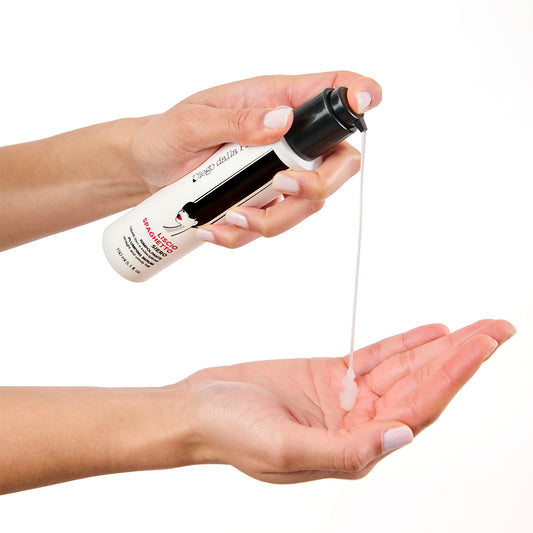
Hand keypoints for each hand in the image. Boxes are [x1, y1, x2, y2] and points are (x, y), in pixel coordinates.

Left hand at [129, 71, 381, 247]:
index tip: (368, 100)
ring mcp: (278, 174)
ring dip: (275, 219)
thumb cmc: (167, 135)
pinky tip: (216, 227)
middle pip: (337, 163)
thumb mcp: (191, 122)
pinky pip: (273, 225)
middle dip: (318, 184)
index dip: (357, 94)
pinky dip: (246, 235)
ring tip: (231, 215)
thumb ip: (237, 120)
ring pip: (308, 205)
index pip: (329, 91)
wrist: (148, 170)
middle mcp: (286, 140)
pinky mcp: (263, 202)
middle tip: (280, 185)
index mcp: (274, 102)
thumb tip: (282, 121)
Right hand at [178, 319, 514, 482]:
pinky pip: (375, 357)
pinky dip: (404, 344)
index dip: (450, 377)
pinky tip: (431, 332)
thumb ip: (344, 451)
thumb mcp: (283, 450)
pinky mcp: (330, 376)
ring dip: (439, 348)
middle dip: (460, 358)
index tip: (479, 346)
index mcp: (352, 450)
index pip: (415, 411)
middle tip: (496, 329)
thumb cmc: (229, 433)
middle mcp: (356, 425)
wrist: (197, 409)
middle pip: (420, 387)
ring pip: (403, 370)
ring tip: (476, 328)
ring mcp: (345, 399)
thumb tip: (401, 437)